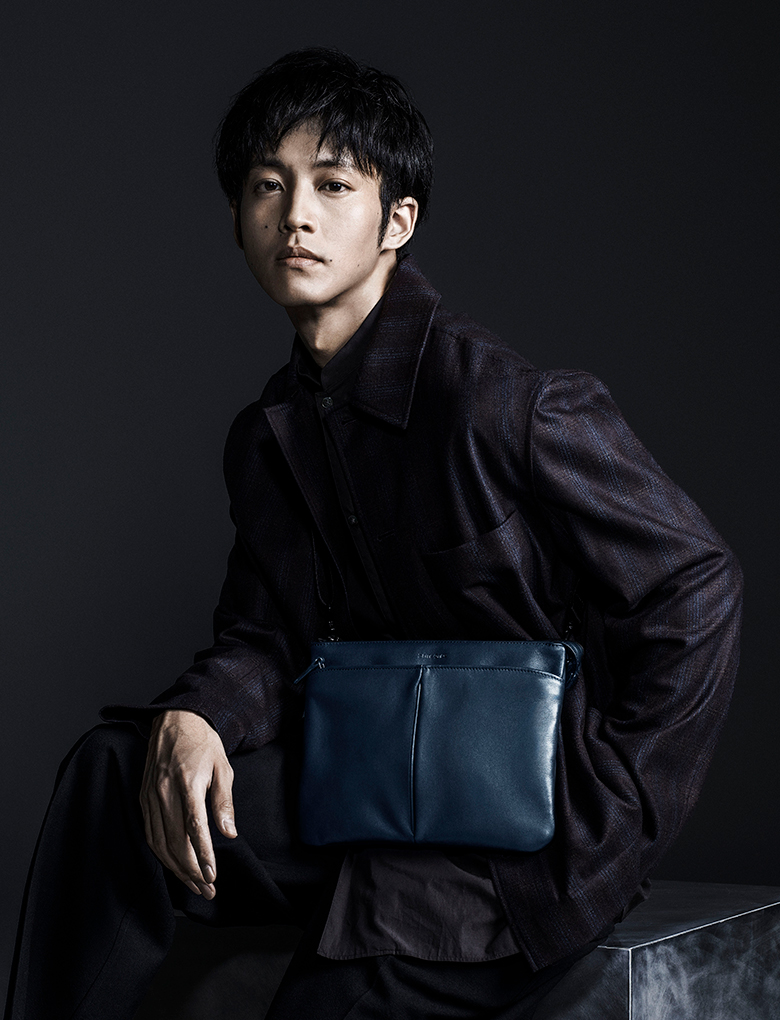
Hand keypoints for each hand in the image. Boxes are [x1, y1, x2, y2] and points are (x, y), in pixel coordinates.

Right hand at [140, 709, 236, 898]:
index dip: (202, 855)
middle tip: (207, 888)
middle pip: (175, 841)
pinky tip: (174, 865)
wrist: (176, 719)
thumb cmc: (203, 742)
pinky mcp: (143, 797)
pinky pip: (150, 833)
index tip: (211, 875)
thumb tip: (228, 833)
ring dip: (176, 868)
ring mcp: (150, 796)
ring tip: (194, 884)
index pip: (193, 827)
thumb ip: (224, 802)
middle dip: (191, 870)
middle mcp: (164, 791)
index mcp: (187, 782)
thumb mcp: (223, 767)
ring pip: (160, 842)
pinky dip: (161, 853)